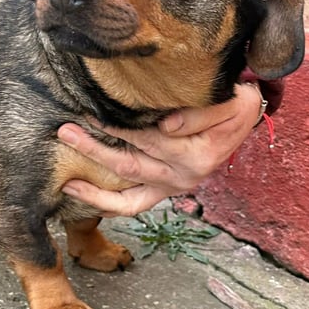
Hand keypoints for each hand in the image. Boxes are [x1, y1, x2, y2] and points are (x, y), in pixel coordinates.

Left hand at [58, 83, 264, 216]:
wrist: (243, 117)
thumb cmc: (231, 104)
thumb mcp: (226, 103)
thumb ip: (197, 114)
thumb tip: (166, 126)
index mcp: (196, 156)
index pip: (148, 140)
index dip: (117, 127)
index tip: (91, 112)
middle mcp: (182, 177)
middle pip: (128, 167)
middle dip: (93, 151)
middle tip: (65, 132)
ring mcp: (171, 189)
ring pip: (127, 199)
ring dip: (94, 191)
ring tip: (66, 183)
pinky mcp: (164, 192)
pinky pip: (133, 205)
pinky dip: (108, 205)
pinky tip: (84, 197)